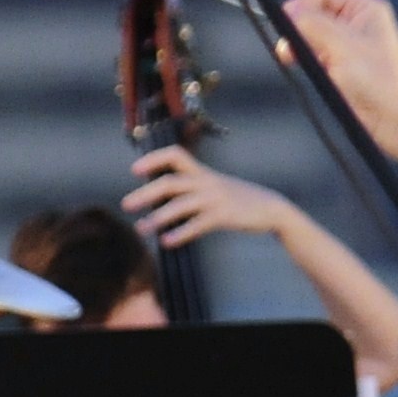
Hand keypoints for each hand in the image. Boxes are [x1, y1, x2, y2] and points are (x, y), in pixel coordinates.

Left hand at [127, 146, 303, 248]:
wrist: (271, 208)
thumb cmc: (238, 199)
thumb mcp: (215, 186)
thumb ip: (191, 187)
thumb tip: (160, 198)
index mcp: (202, 172)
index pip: (175, 155)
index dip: (154, 159)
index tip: (135, 170)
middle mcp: (206, 181)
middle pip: (170, 182)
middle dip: (145, 193)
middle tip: (126, 205)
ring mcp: (215, 198)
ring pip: (180, 205)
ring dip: (157, 217)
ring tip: (141, 229)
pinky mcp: (224, 215)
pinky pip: (197, 224)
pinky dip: (180, 233)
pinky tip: (167, 242)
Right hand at [278, 0, 397, 130]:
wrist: (395, 118)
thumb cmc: (378, 79)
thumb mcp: (340, 42)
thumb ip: (311, 23)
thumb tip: (287, 14)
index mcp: (365, 8)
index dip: (302, 4)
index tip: (288, 24)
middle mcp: (357, 23)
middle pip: (315, 12)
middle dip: (299, 26)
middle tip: (287, 46)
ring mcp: (349, 46)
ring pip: (312, 35)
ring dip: (301, 45)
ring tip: (292, 58)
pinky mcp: (342, 67)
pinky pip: (316, 55)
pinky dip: (307, 60)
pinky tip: (309, 70)